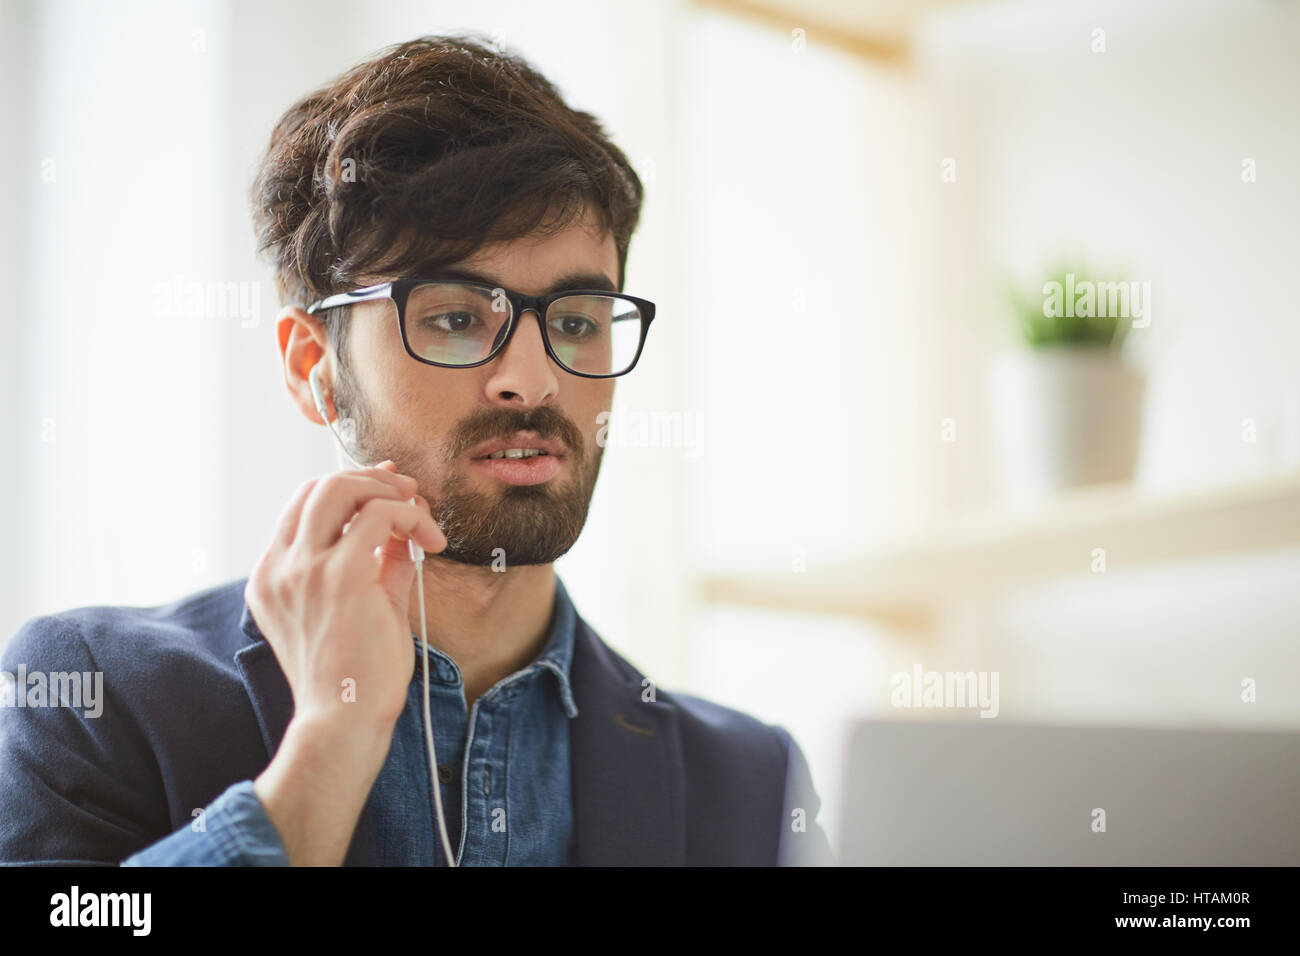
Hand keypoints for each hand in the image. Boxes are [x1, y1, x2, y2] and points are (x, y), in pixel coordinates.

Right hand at [244, 460, 447, 732]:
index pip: (304, 504)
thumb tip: (401, 526)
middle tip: (410, 495)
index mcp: (272, 576)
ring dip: (388, 490)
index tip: (390, 488)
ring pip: (340, 487)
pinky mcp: (340, 574)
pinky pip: (380, 514)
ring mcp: (303, 569)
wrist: (344, 722)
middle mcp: (279, 567)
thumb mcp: (361, 606)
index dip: (350, 485)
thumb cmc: (353, 677)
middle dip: (370, 479)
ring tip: (422, 513)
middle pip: (318, 486)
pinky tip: (431, 542)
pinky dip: (412, 516)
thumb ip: (375, 562)